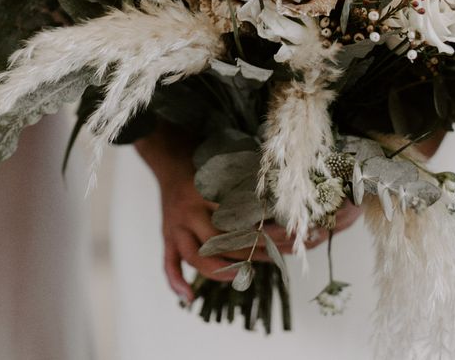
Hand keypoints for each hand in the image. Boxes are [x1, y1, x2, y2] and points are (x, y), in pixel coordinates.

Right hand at [134, 124, 362, 301]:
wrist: (168, 156)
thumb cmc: (202, 159)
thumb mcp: (226, 163)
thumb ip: (247, 183)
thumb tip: (281, 200)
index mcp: (205, 192)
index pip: (239, 216)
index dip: (264, 228)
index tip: (287, 233)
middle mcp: (189, 212)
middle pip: (220, 241)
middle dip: (250, 251)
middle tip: (277, 255)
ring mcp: (176, 227)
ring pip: (197, 257)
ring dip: (223, 270)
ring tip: (247, 274)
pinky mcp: (167, 236)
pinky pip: (168, 263)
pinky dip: (175, 282)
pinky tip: (188, 298)